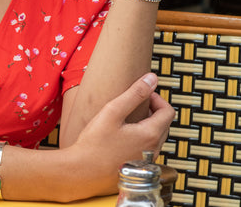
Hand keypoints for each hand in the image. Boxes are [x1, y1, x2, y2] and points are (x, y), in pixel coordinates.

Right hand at [67, 73, 174, 197]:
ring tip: (125, 118)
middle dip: (152, 110)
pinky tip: (121, 135)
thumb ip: (134, 93)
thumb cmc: (95, 142)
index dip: (156, 98)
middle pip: (164, 123)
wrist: (83, 172)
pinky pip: (147, 147)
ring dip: (147, 123)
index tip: (140, 94)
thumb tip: (152, 78)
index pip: (168, 111)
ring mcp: (146, 161)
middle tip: (132, 103)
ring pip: (156, 136)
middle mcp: (153, 150)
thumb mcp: (113, 111)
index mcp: (150, 135)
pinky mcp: (138, 168)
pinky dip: (141, 136)